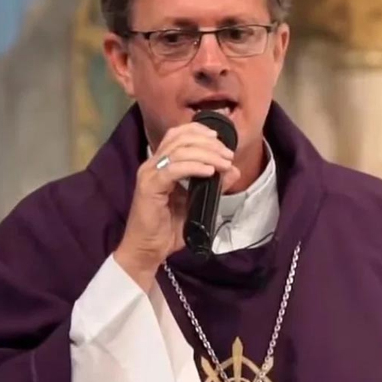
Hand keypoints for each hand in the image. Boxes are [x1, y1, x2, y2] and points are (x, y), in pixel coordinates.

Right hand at [114, 122, 240, 291]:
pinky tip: (209, 171)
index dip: (199, 131)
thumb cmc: (168, 228)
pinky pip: (174, 169)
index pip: (177, 135)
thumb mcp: (196, 202)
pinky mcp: (149, 187)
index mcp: (161, 164)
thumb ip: (213, 186)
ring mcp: (149, 174)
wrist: (147, 250)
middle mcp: (152, 164)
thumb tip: (234, 170)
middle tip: (228, 155)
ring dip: (206, 154)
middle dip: (208, 143)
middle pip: (180, 139)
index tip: (220, 139)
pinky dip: (194, 167)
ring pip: (179, 151)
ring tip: (224, 163)